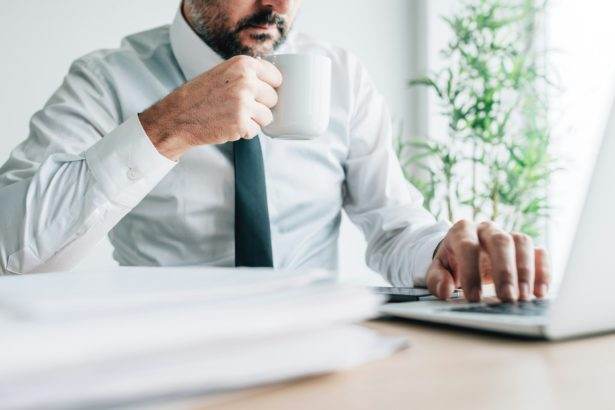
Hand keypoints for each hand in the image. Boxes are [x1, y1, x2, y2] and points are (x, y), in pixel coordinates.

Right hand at [139, 55, 281, 159]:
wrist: (178, 116)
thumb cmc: (201, 95)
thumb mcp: (224, 72)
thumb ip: (248, 73)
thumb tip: (276, 81)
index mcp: (243, 64)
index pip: (276, 77)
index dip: (268, 88)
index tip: (258, 93)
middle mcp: (245, 81)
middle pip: (273, 98)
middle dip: (261, 106)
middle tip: (240, 107)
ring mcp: (244, 103)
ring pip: (268, 117)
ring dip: (254, 120)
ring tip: (234, 116)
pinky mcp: (241, 123)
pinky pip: (257, 131)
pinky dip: (245, 132)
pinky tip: (229, 125)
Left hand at [426, 220, 550, 302]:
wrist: (462, 254)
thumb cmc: (450, 264)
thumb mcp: (436, 271)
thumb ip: (436, 280)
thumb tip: (445, 290)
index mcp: (461, 231)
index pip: (468, 246)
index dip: (471, 272)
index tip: (473, 298)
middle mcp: (486, 228)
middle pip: (500, 241)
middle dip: (504, 271)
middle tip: (506, 297)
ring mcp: (507, 234)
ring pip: (522, 242)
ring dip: (525, 271)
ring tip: (524, 297)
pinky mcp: (524, 247)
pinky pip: (539, 252)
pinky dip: (542, 270)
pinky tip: (540, 292)